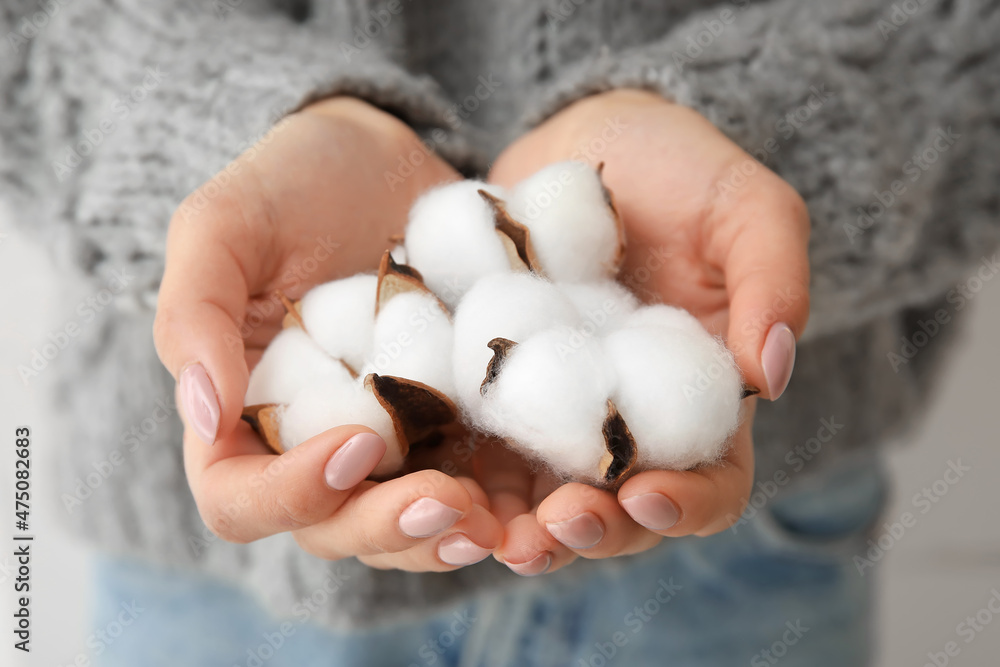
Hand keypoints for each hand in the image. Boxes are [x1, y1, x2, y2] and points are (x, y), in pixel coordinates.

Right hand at [154, 98, 501, 571]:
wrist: (382, 160)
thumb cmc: (290, 185)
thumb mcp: (224, 225)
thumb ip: (194, 312)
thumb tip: (203, 413)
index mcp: (242, 418)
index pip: (241, 500)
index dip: (291, 496)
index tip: (357, 441)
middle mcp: (314, 447)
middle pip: (335, 529)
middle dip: (388, 527)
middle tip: (447, 500)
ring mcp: (392, 445)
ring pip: (407, 530)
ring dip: (447, 536)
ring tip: (494, 518)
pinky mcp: (456, 427)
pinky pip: (474, 490)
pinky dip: (500, 506)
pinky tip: (534, 498)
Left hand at [486, 89, 809, 571]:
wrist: (585, 141)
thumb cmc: (680, 170)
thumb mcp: (743, 207)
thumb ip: (773, 279)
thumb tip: (773, 373)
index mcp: (702, 404)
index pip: (711, 484)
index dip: (686, 505)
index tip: (645, 494)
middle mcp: (624, 426)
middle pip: (616, 512)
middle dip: (588, 531)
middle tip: (550, 528)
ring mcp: (552, 414)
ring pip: (534, 498)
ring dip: (510, 525)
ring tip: (477, 525)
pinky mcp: (489, 388)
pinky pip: (469, 445)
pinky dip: (451, 468)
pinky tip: (421, 470)